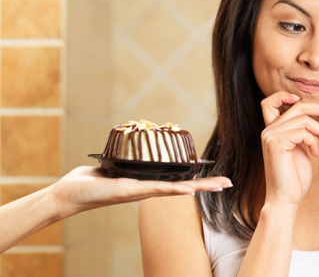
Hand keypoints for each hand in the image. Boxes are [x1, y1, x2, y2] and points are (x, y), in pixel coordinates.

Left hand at [50, 166, 231, 217]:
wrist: (69, 194)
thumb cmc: (90, 181)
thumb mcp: (114, 165)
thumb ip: (126, 158)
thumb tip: (132, 145)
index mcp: (146, 183)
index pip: (177, 181)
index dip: (197, 180)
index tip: (215, 177)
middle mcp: (147, 190)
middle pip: (183, 187)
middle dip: (206, 186)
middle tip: (228, 183)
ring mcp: (140, 191)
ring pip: (175, 189)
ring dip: (198, 188)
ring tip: (218, 185)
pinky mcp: (129, 190)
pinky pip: (156, 189)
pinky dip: (174, 190)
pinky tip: (188, 190)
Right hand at [260, 91, 318, 209]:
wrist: (286, 200)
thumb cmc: (294, 179)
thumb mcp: (300, 150)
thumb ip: (302, 133)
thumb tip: (314, 118)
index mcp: (271, 131)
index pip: (270, 102)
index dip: (285, 96)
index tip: (304, 100)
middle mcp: (268, 131)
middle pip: (297, 106)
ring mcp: (270, 136)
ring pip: (304, 118)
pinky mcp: (276, 144)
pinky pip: (303, 132)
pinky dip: (315, 141)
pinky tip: (317, 154)